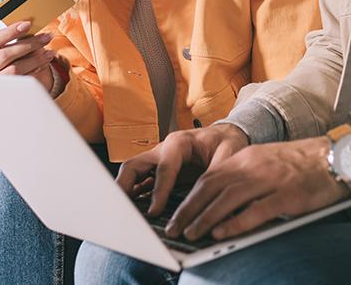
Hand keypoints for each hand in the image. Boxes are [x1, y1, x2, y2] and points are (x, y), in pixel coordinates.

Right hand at [0, 21, 55, 92]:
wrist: (13, 81)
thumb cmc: (13, 57)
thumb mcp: (13, 46)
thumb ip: (19, 37)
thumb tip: (32, 27)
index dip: (10, 31)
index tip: (28, 24)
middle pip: (5, 55)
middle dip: (28, 44)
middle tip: (46, 37)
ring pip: (15, 69)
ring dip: (36, 59)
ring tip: (50, 52)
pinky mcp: (8, 91)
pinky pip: (23, 80)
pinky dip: (35, 70)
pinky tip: (44, 63)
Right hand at [116, 124, 249, 215]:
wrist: (226, 135)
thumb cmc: (227, 142)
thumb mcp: (229, 154)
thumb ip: (218, 173)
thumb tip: (210, 197)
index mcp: (180, 142)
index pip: (164, 167)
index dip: (159, 190)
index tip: (154, 211)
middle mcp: (163, 149)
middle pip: (134, 166)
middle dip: (125, 186)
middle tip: (121, 210)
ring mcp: (158, 160)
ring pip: (132, 174)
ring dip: (125, 192)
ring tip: (122, 214)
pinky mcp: (158, 171)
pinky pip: (140, 182)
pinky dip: (133, 195)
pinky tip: (132, 210)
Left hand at [165, 137, 347, 241]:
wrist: (338, 155)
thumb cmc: (303, 163)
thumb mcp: (267, 163)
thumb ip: (243, 178)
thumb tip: (217, 204)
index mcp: (247, 157)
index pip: (209, 177)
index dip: (189, 198)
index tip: (176, 215)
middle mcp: (254, 165)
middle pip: (212, 188)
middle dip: (190, 210)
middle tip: (176, 229)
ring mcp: (270, 179)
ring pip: (228, 199)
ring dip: (206, 219)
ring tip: (192, 235)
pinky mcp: (287, 195)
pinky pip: (256, 210)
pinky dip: (236, 223)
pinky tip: (223, 233)